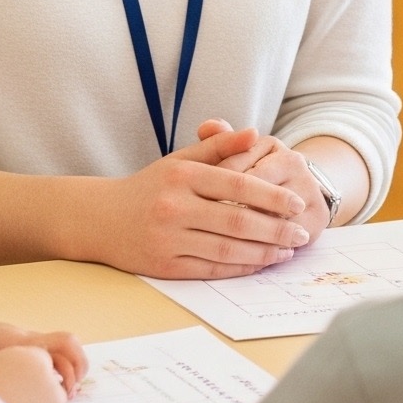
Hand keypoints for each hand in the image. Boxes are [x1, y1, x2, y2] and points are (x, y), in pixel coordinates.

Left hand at [0, 315, 85, 394]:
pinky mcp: (17, 350)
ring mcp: (23, 342)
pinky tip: (42, 391)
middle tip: (70, 396)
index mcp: (15, 342)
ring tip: (59, 398)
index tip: (66, 395)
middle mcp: (25, 339)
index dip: (70, 368)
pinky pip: (45, 356)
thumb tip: (8, 398)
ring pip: (58, 351)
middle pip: (66, 345)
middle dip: (77, 369)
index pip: (58, 345)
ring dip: (66, 371)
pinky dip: (53, 371)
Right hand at [98, 124, 312, 278]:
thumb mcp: (181, 159)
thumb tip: (255, 132)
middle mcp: (174, 208)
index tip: (297, 204)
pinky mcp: (163, 266)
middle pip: (237, 222)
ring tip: (287, 252)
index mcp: (182, 176)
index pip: (238, 186)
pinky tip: (259, 263)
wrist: (101, 219)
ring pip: (226, 250)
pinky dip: (238, 268)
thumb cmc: (151, 186)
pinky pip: (210, 270)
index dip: (272, 197)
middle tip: (301, 234)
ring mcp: (167, 239)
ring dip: (262, 253)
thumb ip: (219, 145)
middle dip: (276, 230)